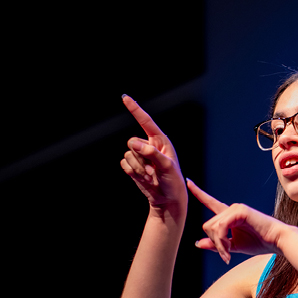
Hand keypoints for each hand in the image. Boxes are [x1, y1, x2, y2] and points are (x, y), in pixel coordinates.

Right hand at [120, 95, 186, 213]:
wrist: (167, 200)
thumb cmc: (173, 182)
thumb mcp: (167, 166)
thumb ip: (151, 153)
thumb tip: (133, 143)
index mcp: (160, 141)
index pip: (146, 121)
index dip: (135, 109)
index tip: (125, 97)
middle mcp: (149, 146)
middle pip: (132, 142)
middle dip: (140, 158)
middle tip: (152, 170)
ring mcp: (140, 156)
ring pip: (127, 154)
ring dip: (137, 168)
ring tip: (150, 176)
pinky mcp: (133, 166)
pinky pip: (124, 163)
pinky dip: (131, 172)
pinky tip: (142, 179)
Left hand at [187, 179, 286, 263]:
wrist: (277, 241)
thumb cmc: (259, 242)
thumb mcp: (233, 246)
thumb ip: (217, 244)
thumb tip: (197, 243)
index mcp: (229, 215)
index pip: (210, 202)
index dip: (199, 193)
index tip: (188, 182)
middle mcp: (231, 209)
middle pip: (208, 226)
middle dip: (214, 243)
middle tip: (226, 255)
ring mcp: (235, 208)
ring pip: (213, 227)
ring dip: (219, 245)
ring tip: (229, 255)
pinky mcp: (240, 211)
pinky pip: (221, 227)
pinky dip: (222, 242)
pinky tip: (229, 251)